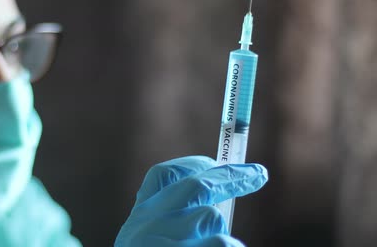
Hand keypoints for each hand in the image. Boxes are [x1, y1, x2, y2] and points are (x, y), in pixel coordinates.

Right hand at [115, 156, 267, 246]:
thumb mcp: (156, 244)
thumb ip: (175, 222)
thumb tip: (218, 194)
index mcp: (140, 220)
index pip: (162, 177)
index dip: (192, 164)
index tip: (214, 160)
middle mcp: (145, 228)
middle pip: (195, 188)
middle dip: (231, 177)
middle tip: (258, 174)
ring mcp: (161, 244)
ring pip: (211, 220)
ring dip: (225, 236)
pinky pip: (223, 245)